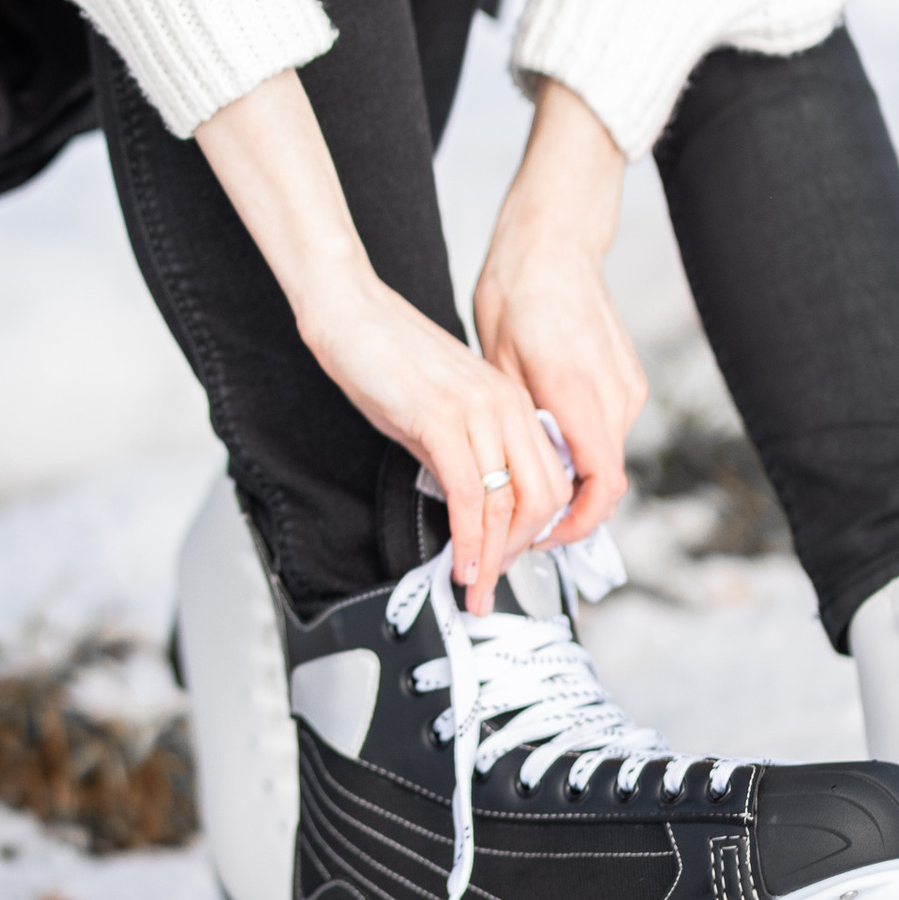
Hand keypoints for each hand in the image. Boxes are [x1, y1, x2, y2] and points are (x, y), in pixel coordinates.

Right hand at [293, 266, 576, 617]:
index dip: (532, 534)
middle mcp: (506, 404)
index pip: (548, 482)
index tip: (506, 562)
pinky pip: (469, 495)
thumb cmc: (385, 356)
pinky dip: (467, 540)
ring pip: (509, 504)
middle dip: (517, 553)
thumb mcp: (439, 412)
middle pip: (542, 500)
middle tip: (489, 582)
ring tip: (473, 587)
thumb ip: (462, 455)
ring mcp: (477, 410)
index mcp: (512, 401)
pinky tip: (457, 562)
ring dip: (492, 558)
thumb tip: (469, 510)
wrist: (350, 311)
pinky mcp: (441, 417)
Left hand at [469, 81, 646, 545]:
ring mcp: (628, 384)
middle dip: (565, 508)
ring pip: (604, 455)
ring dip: (571, 475)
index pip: (600, 486)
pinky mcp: (629, 376)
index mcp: (578, 392)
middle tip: (521, 517)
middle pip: (603, 478)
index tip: (540, 537)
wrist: (554, 240)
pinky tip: (544, 438)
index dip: (573, 524)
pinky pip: (607, 428)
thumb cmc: (516, 290)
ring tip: (525, 475)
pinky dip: (580, 445)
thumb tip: (513, 477)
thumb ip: (516, 425)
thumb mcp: (497, 363)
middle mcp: (615, 393)